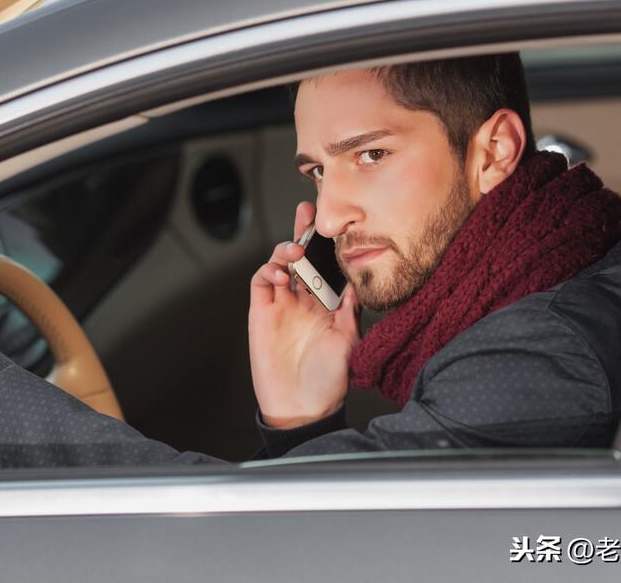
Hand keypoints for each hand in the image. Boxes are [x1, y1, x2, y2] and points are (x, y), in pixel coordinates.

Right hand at [248, 201, 361, 428]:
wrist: (302, 408)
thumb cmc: (327, 381)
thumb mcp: (349, 341)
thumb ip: (352, 311)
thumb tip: (359, 283)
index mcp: (325, 304)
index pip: (325, 266)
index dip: (328, 244)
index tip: (336, 222)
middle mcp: (303, 300)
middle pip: (301, 257)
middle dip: (302, 231)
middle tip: (307, 211)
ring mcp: (281, 305)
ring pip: (279, 264)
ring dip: (285, 250)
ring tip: (295, 250)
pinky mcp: (261, 313)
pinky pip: (261, 283)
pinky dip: (269, 271)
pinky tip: (282, 274)